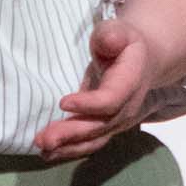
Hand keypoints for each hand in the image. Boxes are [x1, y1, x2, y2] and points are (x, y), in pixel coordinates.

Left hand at [33, 18, 176, 160]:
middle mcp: (127, 107)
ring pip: (94, 140)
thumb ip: (112, 35)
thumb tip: (109, 41)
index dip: (90, 104)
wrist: (141, 62)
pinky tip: (48, 154)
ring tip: (43, 150)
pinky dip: (69, 150)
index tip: (63, 102)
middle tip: (44, 139)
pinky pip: (89, 144)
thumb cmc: (123, 43)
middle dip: (71, 134)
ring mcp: (117, 122)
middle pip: (100, 126)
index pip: (111, 99)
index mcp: (131, 81)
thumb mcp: (119, 31)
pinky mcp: (106, 129)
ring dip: (68, 148)